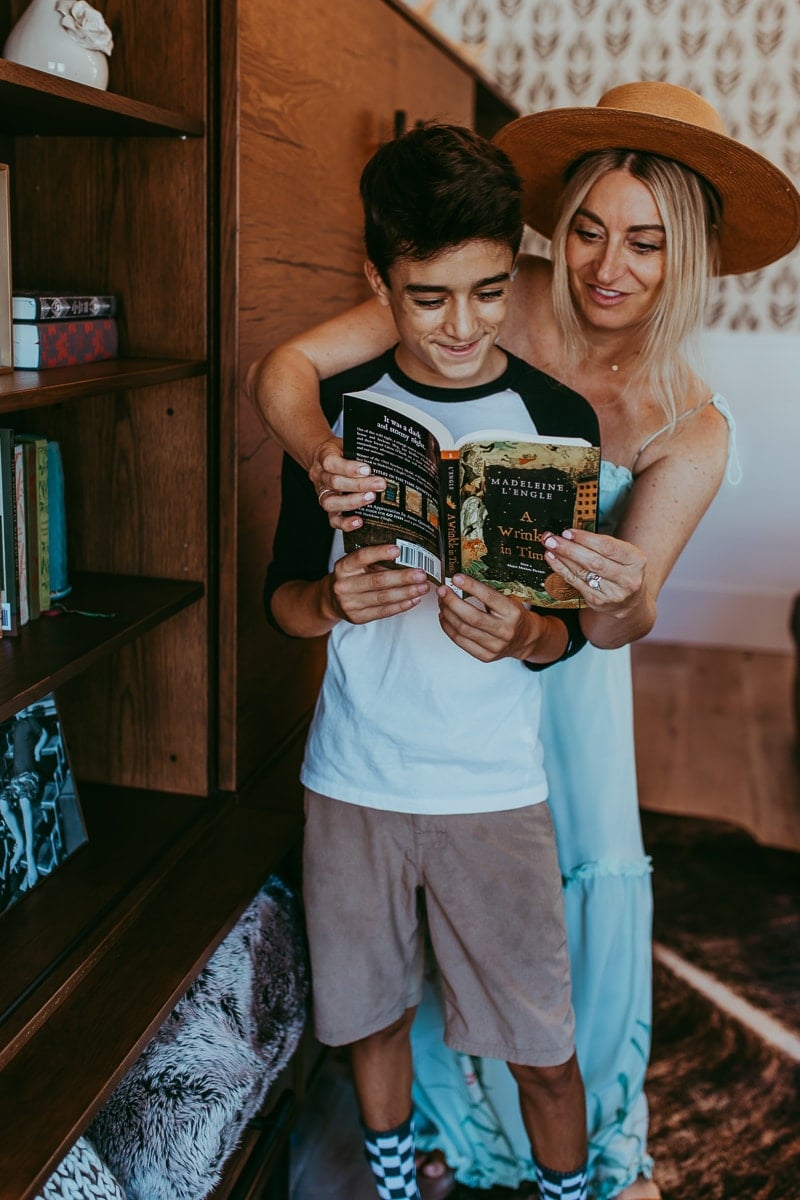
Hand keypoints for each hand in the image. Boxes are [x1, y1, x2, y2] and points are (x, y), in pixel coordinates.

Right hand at [311, 436, 385, 531]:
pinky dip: (345, 523)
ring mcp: (322, 493)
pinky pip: (332, 519)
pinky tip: (358, 521)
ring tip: (371, 498)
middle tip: (379, 484)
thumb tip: (383, 459)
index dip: (349, 468)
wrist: (322, 456)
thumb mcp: (347, 443)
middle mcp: (320, 476)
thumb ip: (360, 451)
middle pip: (335, 482)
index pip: (331, 462)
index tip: (367, 469)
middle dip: (360, 485)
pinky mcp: (328, 506)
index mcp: (323, 457)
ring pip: (331, 502)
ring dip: (353, 501)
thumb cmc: (339, 450)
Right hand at [326, 543, 428, 624]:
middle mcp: (344, 585)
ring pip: (383, 598)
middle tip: (421, 574)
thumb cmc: (349, 578)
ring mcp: (350, 603)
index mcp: (343, 567)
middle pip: (378, 581)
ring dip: (407, 593)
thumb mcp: (354, 565)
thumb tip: (406, 557)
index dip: (380, 553)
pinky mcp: (358, 617)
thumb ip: (374, 562)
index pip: (362, 557)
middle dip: (403, 578)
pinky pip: (384, 612)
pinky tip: (414, 599)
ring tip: (422, 587)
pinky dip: (402, 605)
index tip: (398, 550)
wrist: (330, 600)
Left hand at [436, 574, 554, 662]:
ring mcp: (495, 646)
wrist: (525, 639)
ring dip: (447, 614)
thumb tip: (462, 580)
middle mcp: (505, 631)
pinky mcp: (485, 656)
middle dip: (452, 602)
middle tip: (442, 591)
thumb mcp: (509, 600)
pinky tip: (445, 617)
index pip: (489, 597)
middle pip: (471, 617)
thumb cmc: (514, 616)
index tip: (456, 578)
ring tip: (442, 602)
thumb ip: (489, 592)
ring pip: (463, 629)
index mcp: (513, 613)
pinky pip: (460, 641)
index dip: (470, 586)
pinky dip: (448, 628)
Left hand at [541, 528, 646, 613]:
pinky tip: (552, 559)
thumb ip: (603, 544)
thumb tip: (571, 534)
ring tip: (549, 546)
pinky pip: (575, 583)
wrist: (630, 601)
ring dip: (562, 558)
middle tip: (551, 539)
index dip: (585, 539)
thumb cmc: (623, 570)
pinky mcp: (598, 601)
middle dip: (569, 549)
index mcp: (636, 561)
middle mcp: (627, 579)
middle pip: (593, 561)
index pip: (607, 547)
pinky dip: (561, 569)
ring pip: (582, 572)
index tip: (567, 532)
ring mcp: (612, 593)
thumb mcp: (624, 554)